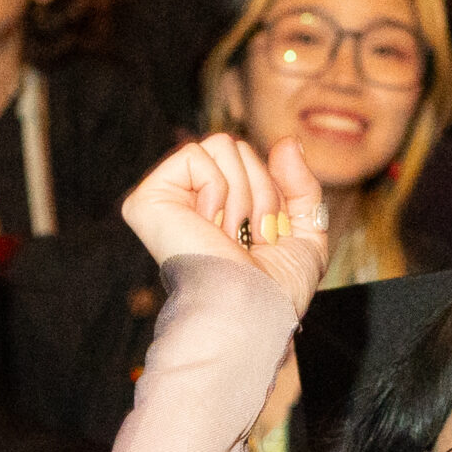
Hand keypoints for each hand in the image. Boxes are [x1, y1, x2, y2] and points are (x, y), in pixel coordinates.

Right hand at [121, 134, 329, 318]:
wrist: (252, 309)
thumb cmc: (276, 289)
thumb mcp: (305, 231)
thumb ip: (300, 185)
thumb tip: (286, 141)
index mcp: (215, 209)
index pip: (251, 161)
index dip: (274, 193)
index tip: (267, 237)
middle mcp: (187, 202)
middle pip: (238, 147)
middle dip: (261, 191)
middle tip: (249, 236)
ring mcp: (164, 199)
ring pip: (221, 145)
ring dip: (243, 194)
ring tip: (231, 233)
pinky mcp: (147, 200)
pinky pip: (195, 154)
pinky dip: (217, 188)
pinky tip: (210, 223)